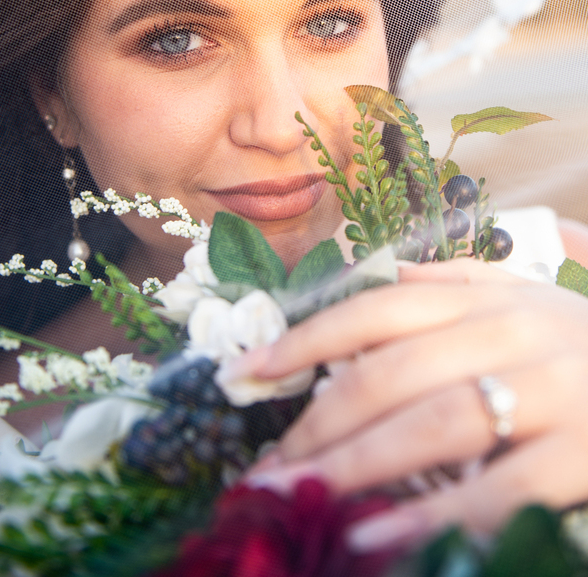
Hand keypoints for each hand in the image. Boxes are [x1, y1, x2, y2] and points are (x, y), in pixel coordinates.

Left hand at [223, 258, 587, 550]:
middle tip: (263, 467)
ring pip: (432, 422)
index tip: (248, 371)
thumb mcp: (517, 291)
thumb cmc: (577, 335)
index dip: (306, 337)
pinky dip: (433, 514)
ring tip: (297, 497)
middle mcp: (509, 331)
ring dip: (354, 464)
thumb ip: (448, 278)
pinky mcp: (582, 451)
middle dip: (317, 421)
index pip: (376, 308)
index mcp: (483, 295)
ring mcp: (549, 388)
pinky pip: (497, 487)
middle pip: (390, 371)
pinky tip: (374, 535)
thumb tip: (369, 268)